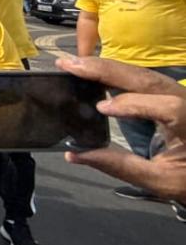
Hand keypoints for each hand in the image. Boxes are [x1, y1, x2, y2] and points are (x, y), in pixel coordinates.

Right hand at [58, 55, 185, 198]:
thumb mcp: (159, 180)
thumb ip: (120, 166)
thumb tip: (73, 154)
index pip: (168, 108)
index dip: (134, 105)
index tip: (100, 108)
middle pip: (148, 79)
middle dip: (107, 71)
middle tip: (70, 66)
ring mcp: (178, 91)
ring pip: (142, 72)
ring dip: (106, 67)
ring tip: (73, 64)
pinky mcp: (167, 89)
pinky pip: (140, 75)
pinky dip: (114, 71)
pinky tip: (91, 68)